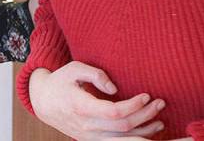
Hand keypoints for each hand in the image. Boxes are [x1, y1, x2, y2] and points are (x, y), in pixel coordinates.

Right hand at [30, 63, 164, 138]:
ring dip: (144, 133)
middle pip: (122, 127)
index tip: (146, 95)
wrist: (43, 101)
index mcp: (81, 106)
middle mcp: (86, 126)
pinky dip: (133, 140)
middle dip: (145, 116)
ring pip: (122, 140)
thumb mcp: (74, 68)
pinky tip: (146, 133)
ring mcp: (89, 136)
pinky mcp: (91, 140)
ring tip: (159, 121)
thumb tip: (115, 88)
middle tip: (160, 103)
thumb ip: (95, 74)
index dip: (133, 105)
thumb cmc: (60, 81)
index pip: (114, 112)